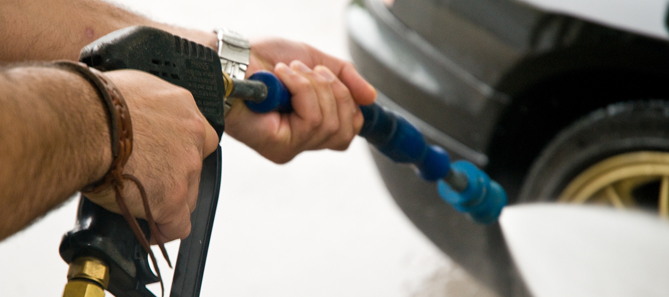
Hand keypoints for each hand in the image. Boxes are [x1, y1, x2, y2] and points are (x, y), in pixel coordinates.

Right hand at [85, 70, 218, 241]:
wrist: (80, 124)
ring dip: (169, 200)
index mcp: (181, 105)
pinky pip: (178, 225)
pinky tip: (150, 228)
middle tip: (150, 178)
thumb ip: (144, 105)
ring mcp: (186, 168)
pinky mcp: (172, 197)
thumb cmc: (91, 104)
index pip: (198, 132)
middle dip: (176, 174)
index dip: (181, 147)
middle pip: (195, 164)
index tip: (167, 155)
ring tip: (141, 202)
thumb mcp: (128, 88)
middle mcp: (191, 135)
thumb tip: (131, 114)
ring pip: (189, 195)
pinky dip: (164, 229)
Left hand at [224, 38, 376, 162]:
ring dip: (314, 87)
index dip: (351, 104)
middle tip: (310, 71)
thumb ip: (346, 78)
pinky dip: (301, 90)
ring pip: (330, 123)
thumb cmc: (264, 61)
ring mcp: (291, 147)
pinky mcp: (279, 147)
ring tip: (290, 72)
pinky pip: (312, 120)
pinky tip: (282, 79)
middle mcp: (302, 141)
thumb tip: (371, 97)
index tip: (333, 77)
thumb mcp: (316, 62)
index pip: (349, 131)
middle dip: (335, 92)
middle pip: (346, 130)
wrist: (232, 60)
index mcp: (310, 125)